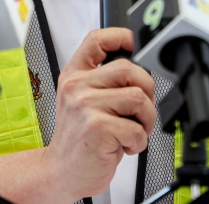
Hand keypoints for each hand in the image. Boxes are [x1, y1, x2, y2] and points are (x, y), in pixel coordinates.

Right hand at [44, 28, 156, 200]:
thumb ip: (104, 82)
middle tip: (139, 110)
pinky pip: (136, 129)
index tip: (135, 45)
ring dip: (146, 119)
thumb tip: (142, 72)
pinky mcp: (97, 128)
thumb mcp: (83, 102)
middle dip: (146, 91)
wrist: (61, 172)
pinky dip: (139, 142)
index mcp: (74, 75)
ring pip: (138, 98)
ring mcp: (85, 106)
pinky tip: (124, 145)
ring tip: (133, 130)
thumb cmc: (79, 139)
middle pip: (129, 69)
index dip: (120, 36)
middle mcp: (77, 87)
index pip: (96, 40)